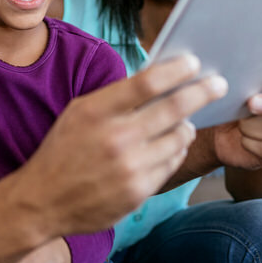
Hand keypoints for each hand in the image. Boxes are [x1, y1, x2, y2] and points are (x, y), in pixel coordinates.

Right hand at [11, 54, 226, 236]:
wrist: (43, 200)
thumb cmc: (64, 150)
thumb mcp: (80, 113)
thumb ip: (116, 98)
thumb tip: (160, 79)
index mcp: (96, 111)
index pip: (147, 82)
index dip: (176, 70)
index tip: (194, 62)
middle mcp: (116, 138)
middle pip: (174, 108)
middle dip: (202, 92)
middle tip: (218, 84)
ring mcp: (130, 167)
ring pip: (179, 137)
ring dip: (187, 125)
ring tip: (185, 121)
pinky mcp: (139, 192)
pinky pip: (172, 162)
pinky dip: (176, 150)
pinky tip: (169, 146)